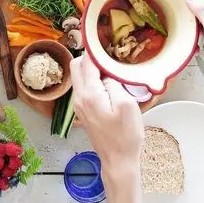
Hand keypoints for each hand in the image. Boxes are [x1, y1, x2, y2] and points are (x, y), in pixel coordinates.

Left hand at [70, 56, 142, 170]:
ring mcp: (79, 106)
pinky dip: (92, 80)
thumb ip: (114, 84)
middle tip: (109, 55)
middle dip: (90, 57)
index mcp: (89, 94)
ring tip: (111, 68)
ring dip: (91, 69)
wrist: (118, 161)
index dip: (96, 50)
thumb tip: (106, 73)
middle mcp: (79, 98)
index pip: (86, 62)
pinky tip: (108, 83)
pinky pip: (83, 88)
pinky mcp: (84, 112)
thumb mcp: (127, 105)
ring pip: (78, 77)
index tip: (107, 41)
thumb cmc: (125, 136)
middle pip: (76, 66)